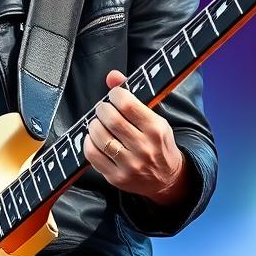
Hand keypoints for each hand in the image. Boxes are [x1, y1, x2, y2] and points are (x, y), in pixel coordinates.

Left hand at [84, 71, 186, 203]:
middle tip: (103, 109)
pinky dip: (88, 142)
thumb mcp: (155, 118)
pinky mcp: (117, 178)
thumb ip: (133, 96)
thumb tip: (112, 76)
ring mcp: (130, 165)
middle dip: (102, 109)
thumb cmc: (158, 144)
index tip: (114, 95)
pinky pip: (92, 155)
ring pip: (100, 137)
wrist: (167, 179)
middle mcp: (144, 148)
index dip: (115, 95)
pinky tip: (94, 139)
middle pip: (112, 120)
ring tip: (98, 123)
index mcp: (156, 129)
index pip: (128, 105)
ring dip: (93, 125)